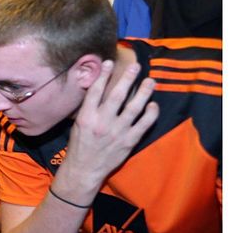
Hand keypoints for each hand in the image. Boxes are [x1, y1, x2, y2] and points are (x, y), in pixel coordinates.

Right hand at [60, 60, 158, 194]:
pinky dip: (150, 113)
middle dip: (128, 78)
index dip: (103, 75)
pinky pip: (144, 124)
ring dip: (144, 92)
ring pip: (134, 107)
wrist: (84, 169)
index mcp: (86, 117)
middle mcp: (102, 122)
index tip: (109, 62)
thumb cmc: (80, 145)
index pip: (96, 91)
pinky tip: (153, 105)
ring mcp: (117, 131)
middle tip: (135, 67)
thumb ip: (89, 109)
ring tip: (150, 81)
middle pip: (117, 95)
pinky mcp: (129, 141)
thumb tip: (100, 90)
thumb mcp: (78, 124)